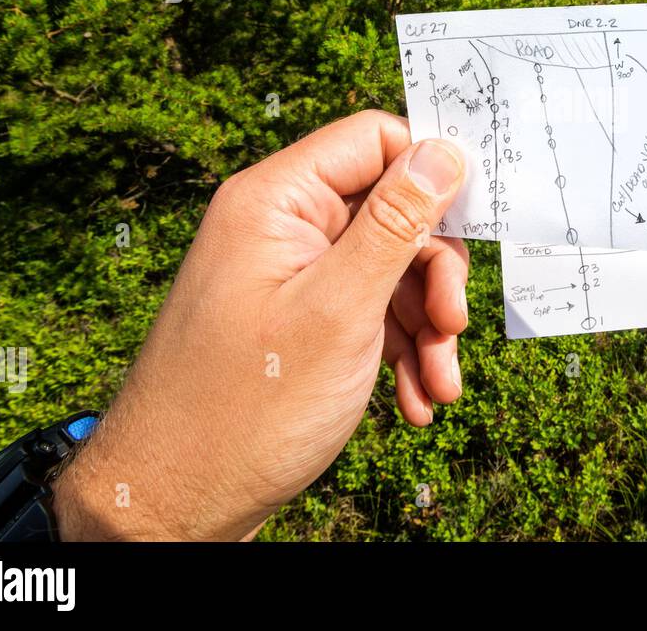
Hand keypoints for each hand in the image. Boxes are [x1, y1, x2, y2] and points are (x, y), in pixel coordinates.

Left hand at [52, 111, 468, 539]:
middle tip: (453, 326)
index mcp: (276, 202)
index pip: (373, 140)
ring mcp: (288, 279)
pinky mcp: (297, 324)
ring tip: (439, 385)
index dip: (430, 173)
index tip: (475, 224)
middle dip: (433, 273)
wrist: (172, 507)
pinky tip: (414, 401)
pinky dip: (400, 353)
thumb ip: (396, 224)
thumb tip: (444, 151)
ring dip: (425, 326)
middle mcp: (280, 229)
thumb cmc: (242, 411)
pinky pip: (368, 314)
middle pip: (391, 212)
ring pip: (388, 271)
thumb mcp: (339, 311)